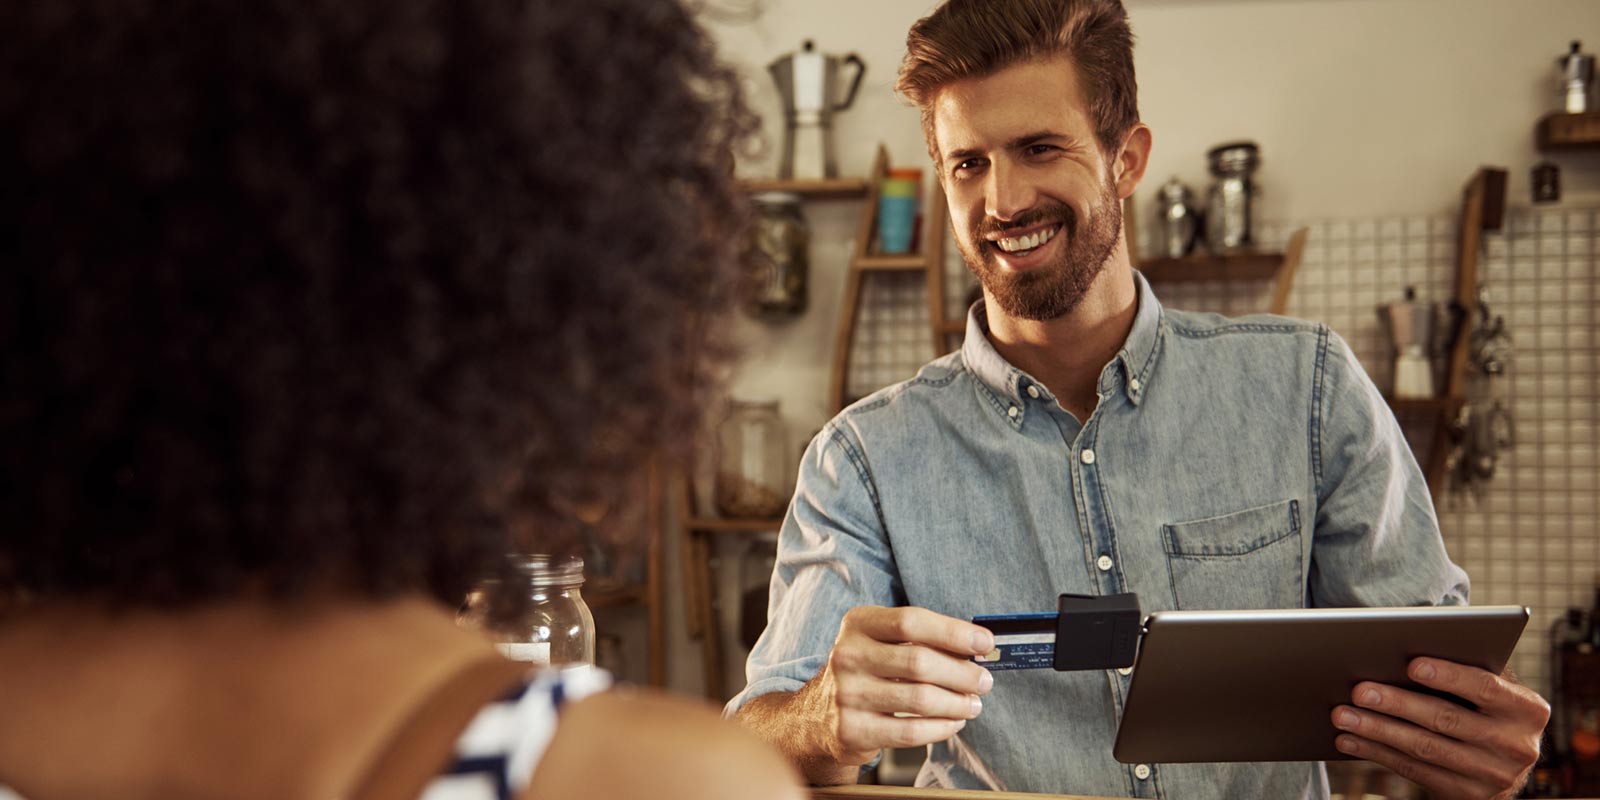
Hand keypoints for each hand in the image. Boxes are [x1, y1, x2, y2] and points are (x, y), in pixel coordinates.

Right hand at [798, 605, 994, 766]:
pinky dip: (942, 727)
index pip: (911, 621)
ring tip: (973, 704)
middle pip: (919, 662)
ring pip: (920, 699)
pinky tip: (953, 722)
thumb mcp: (883, 642)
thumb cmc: (866, 671)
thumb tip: (977, 649)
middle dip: (962, 673)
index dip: (953, 632)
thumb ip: (923, 640)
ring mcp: (846, 694)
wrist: (818, 715)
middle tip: (984, 681)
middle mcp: (847, 655)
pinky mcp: (851, 730)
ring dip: (958, 703)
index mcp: (858, 624)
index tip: (985, 643)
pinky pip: (910, 731)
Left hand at [1330, 657, 1549, 799]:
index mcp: (1527, 710)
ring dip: (1378, 730)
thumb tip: (1402, 645)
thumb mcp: (1491, 688)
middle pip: (1447, 720)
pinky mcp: (1467, 795)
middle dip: (1398, 704)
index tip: (1412, 665)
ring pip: (1425, 748)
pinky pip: (1414, 770)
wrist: (1506, 763)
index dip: (1449, 676)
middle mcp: (1516, 745)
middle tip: (1359, 690)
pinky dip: (1377, 752)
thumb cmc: (1486, 706)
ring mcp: (1493, 775)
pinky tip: (1349, 740)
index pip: (1486, 688)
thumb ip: (1465, 668)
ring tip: (1342, 714)